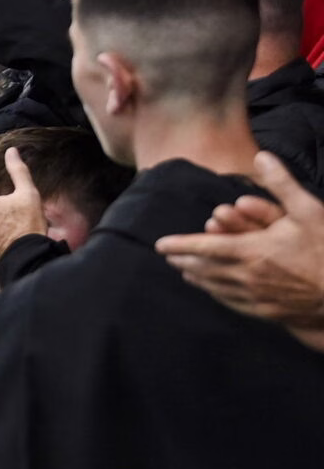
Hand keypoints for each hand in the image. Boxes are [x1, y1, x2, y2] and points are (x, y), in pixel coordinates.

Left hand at [157, 151, 323, 345]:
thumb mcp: (308, 210)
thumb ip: (282, 183)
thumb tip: (262, 157)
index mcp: (252, 251)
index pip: (205, 247)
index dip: (180, 245)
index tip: (160, 245)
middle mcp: (247, 276)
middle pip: (204, 269)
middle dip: (184, 261)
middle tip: (168, 256)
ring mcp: (254, 296)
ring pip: (215, 287)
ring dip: (197, 278)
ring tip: (185, 271)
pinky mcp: (264, 311)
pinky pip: (231, 302)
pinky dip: (216, 294)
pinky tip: (213, 291)